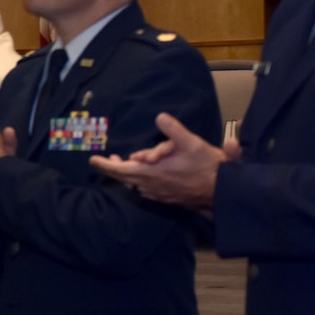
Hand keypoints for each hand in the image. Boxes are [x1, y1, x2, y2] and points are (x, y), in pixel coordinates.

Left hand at [89, 113, 230, 209]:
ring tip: (124, 162)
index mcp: (151, 172)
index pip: (121, 169)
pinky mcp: (166, 197)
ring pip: (135, 184)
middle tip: (107, 159)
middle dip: (113, 168)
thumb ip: (174, 130)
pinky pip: (145, 190)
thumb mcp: (192, 143)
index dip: (105, 165)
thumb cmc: (206, 166)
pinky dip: (139, 181)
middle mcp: (151, 185)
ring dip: (127, 173)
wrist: (221, 191)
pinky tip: (142, 175)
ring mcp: (158, 193)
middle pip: (124, 177)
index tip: (92, 160)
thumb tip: (159, 117)